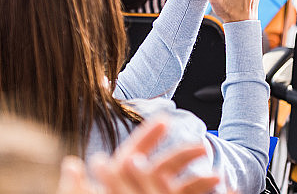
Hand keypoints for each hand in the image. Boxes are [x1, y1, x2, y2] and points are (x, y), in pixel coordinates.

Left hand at [57, 119, 220, 193]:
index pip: (133, 154)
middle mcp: (139, 187)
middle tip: (201, 146)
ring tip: (216, 178)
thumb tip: (69, 164)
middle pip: (162, 166)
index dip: (147, 136)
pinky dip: (200, 189)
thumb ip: (78, 189)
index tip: (164, 120)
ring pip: (178, 184)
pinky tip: (216, 186)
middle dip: (182, 154)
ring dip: (198, 178)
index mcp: (119, 181)